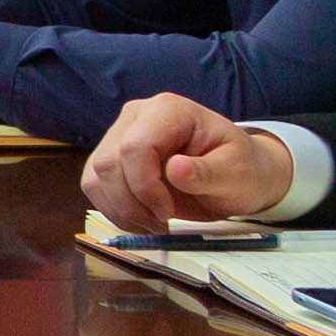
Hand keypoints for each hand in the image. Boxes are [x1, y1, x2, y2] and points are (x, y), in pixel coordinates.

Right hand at [79, 94, 297, 234]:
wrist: (234, 175)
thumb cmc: (241, 170)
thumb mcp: (237, 173)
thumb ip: (208, 172)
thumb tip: (175, 169)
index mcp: (168, 110)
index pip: (135, 147)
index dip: (144, 186)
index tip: (168, 214)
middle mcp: (136, 116)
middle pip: (109, 163)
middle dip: (132, 203)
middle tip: (163, 225)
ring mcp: (118, 134)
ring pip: (95, 177)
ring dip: (120, 210)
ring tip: (153, 224)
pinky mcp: (110, 157)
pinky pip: (94, 186)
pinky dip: (114, 210)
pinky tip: (141, 219)